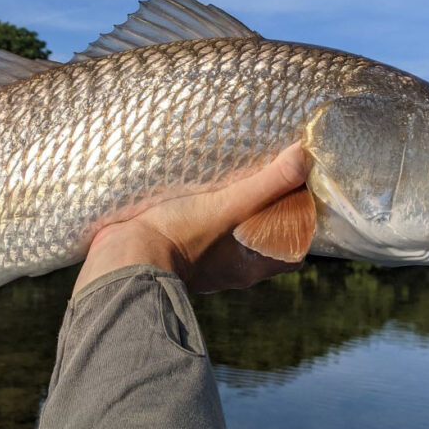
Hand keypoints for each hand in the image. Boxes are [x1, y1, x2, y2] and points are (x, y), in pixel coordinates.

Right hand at [74, 142, 311, 294]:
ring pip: (233, 238)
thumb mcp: (230, 206)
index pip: (292, 250)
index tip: (295, 194)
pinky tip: (201, 195)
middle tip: (267, 182)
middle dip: (268, 215)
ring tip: (234, 183)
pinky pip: (204, 235)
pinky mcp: (180, 253)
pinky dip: (208, 218)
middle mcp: (234, 270)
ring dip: (236, 215)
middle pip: (264, 242)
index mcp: (253, 265)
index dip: (300, 224)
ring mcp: (206, 265)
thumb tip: (303, 158)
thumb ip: (267, 184)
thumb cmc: (182, 236)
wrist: (126, 257)